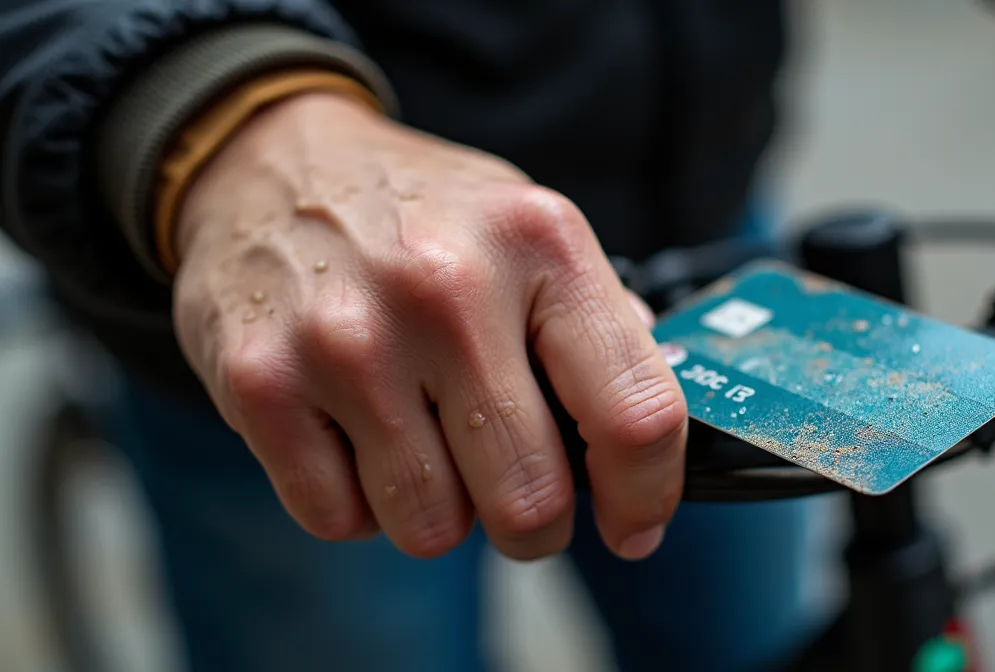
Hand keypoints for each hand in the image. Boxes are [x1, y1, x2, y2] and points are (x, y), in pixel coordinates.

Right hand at [171, 92, 685, 560]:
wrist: (267, 160)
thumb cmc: (422, 212)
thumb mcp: (530, 228)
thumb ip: (601, 323)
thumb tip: (657, 437)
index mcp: (540, 243)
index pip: (635, 415)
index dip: (645, 497)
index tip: (633, 525)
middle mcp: (446, 289)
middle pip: (531, 500)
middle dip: (535, 524)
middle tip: (517, 494)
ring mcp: (348, 339)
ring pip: (432, 528)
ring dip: (440, 511)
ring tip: (424, 441)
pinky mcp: (261, 385)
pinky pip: (340, 521)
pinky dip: (358, 504)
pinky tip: (356, 436)